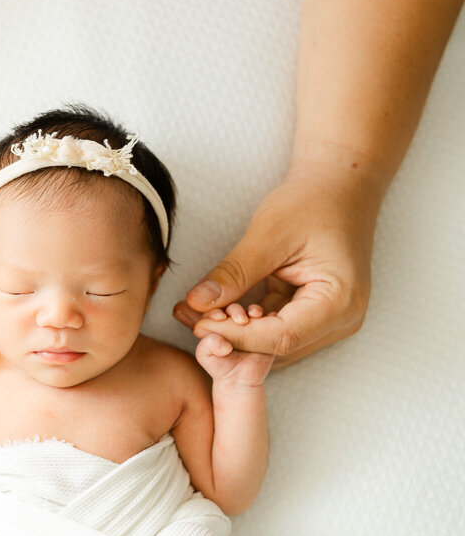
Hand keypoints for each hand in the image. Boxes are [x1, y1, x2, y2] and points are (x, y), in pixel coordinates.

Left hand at [173, 165, 380, 367]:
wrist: (337, 187)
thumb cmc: (311, 202)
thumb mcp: (269, 233)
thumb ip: (234, 272)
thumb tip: (195, 304)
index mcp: (340, 302)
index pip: (281, 338)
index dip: (236, 336)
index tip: (198, 323)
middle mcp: (343, 320)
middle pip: (278, 348)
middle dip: (233, 337)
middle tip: (191, 318)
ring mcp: (332, 321)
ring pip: (275, 345)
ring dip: (237, 333)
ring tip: (199, 311)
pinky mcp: (316, 316)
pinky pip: (277, 330)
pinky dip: (248, 323)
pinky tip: (218, 307)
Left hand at [194, 312, 273, 385]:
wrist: (239, 381)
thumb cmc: (220, 366)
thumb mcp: (205, 355)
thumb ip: (206, 345)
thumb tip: (223, 343)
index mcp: (217, 322)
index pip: (215, 310)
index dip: (217, 311)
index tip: (220, 318)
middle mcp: (234, 320)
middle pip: (234, 307)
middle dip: (236, 310)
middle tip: (240, 320)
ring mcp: (251, 324)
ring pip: (253, 310)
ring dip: (254, 310)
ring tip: (255, 316)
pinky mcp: (267, 330)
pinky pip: (271, 319)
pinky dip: (271, 316)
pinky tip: (268, 319)